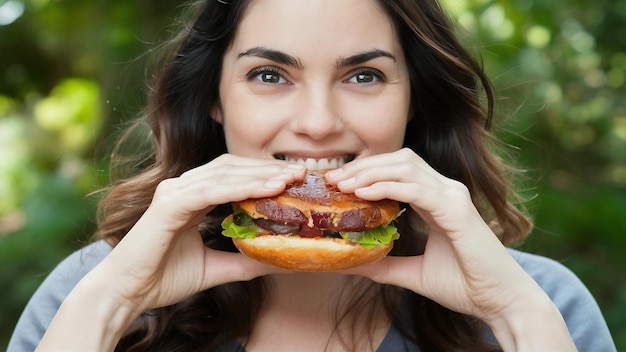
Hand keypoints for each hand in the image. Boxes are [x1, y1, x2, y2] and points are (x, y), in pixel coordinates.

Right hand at [96, 154, 304, 311]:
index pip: (233, 176)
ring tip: (289, 179)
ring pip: (224, 175)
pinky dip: (239, 188)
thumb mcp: (216, 267)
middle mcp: (182, 188)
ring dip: (259, 175)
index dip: (263, 174)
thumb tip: (280, 262)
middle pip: (232, 168)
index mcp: (191, 197)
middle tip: (301, 174)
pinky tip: (265, 190)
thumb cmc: (164, 278)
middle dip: (267, 169)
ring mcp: (174, 193)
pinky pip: (210, 191)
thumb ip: (245, 261)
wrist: (126, 294)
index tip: (295, 180)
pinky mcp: (168, 205)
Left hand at [327, 148, 543, 322]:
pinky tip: (364, 193)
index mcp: (438, 199)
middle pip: (399, 160)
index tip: (338, 183)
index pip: (399, 170)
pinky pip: (416, 189)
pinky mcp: (456, 209)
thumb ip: (384, 264)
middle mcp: (446, 190)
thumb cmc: (465, 285)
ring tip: (343, 184)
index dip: (368, 170)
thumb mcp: (414, 273)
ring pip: (406, 167)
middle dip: (363, 166)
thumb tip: (352, 263)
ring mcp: (453, 196)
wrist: (501, 302)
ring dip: (370, 172)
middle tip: (333, 179)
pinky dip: (387, 187)